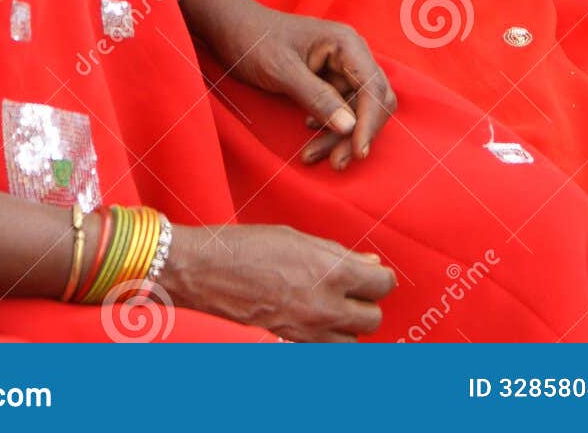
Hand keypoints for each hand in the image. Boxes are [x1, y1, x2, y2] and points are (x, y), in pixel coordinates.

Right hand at [162, 223, 395, 341]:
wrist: (205, 272)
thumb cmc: (247, 246)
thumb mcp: (297, 238)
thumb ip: (337, 254)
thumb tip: (370, 263)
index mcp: (330, 271)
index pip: (382, 284)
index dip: (380, 278)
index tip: (373, 274)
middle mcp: (324, 306)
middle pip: (372, 319)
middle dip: (367, 304)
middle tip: (353, 290)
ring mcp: (307, 331)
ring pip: (352, 341)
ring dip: (349, 326)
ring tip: (332, 306)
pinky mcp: (290, 344)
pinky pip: (325, 350)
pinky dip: (327, 339)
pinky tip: (314, 320)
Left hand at [182, 0, 396, 166]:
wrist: (231, 28)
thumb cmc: (254, 41)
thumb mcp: (282, 70)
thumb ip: (317, 97)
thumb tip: (350, 128)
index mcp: (346, 43)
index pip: (373, 87)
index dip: (370, 121)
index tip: (357, 152)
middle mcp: (351, 54)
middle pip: (373, 100)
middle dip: (358, 132)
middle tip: (336, 163)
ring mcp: (341, 67)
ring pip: (357, 109)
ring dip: (340, 135)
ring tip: (311, 156)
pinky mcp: (329, 79)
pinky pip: (341, 109)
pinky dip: (329, 127)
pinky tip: (309, 134)